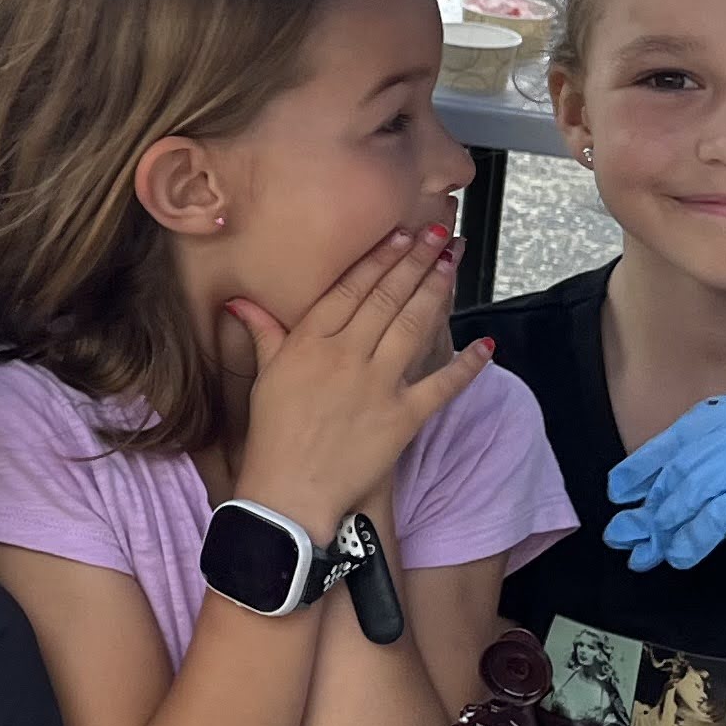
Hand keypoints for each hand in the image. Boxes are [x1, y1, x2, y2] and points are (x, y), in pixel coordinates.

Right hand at [218, 226, 487, 536]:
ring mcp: (377, 385)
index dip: (381, 257)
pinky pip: (441, 385)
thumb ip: (263, 332)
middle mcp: (346, 355)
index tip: (403, 233)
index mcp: (310, 341)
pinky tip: (485, 344)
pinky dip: (467, 365)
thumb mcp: (264, 376)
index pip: (352, 287)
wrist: (289, 491)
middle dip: (417, 261)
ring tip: (454, 263)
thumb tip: (240, 301)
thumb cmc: (273, 434)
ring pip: (414, 326)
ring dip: (438, 291)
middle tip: (440, 235)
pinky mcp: (403, 418)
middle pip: (388, 297)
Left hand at [607, 394, 725, 669]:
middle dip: (650, 506)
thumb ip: (723, 466)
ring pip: (692, 492)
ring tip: (647, 553)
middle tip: (624, 536)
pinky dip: (691, 538)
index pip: (686, 433)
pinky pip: (714, 515)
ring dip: (665, 528)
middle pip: (683, 467)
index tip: (620, 489)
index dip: (648, 463)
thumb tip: (656, 489)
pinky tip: (680, 557)